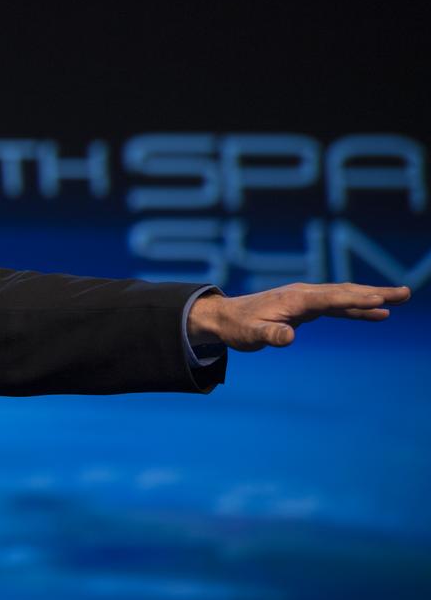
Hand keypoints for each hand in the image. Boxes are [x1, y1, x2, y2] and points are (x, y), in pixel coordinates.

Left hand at [188, 282, 410, 350]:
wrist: (225, 317)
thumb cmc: (238, 327)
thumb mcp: (251, 336)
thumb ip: (270, 336)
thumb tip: (288, 338)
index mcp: (295, 300)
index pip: (331, 298)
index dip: (356, 299)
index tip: (381, 298)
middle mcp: (304, 294)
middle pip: (345, 292)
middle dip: (375, 292)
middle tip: (405, 293)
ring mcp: (306, 298)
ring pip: (344, 296)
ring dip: (372, 297)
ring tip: (401, 298)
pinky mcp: (306, 306)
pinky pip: (337, 306)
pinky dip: (357, 308)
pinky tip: (377, 313)